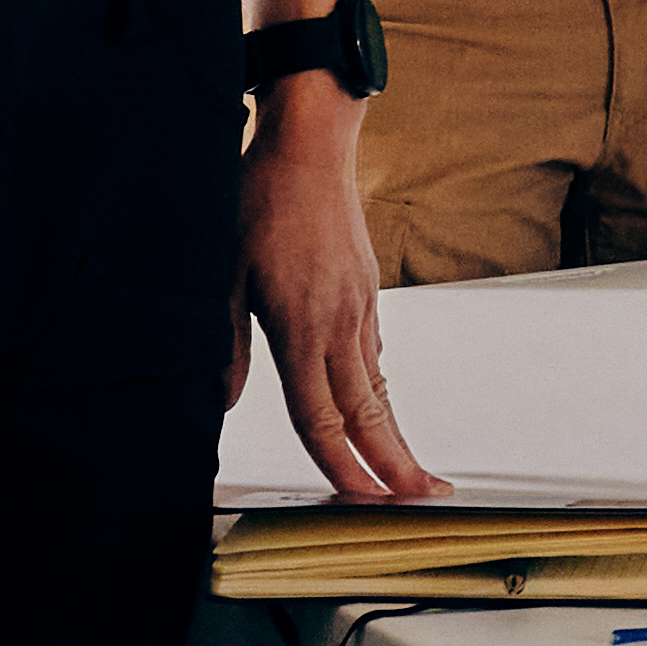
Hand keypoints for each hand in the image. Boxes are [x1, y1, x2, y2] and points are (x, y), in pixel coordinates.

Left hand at [236, 78, 441, 498]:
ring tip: (410, 470)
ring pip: (376, 383)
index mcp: (303, 326)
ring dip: (392, 432)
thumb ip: (226, 343)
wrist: (311, 145)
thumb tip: (224, 400)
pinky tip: (375, 398)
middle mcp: (341, 322)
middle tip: (423, 501)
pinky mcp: (367, 288)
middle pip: (369, 410)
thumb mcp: (222, 273)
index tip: (362, 501)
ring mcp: (360, 305)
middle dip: (394, 463)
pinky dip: (378, 387)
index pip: (321, 414)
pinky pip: (374, 351)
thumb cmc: (260, 200)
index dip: (340, 463)